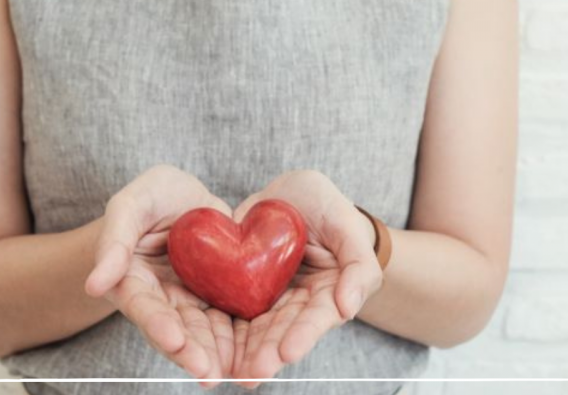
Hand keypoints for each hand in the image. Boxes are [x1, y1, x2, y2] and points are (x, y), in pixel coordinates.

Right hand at [84, 164, 234, 388]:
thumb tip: (94, 283)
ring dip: (216, 354)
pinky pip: (228, 320)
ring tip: (233, 373)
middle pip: (174, 329)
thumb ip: (114, 239)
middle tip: (208, 372)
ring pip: (203, 332)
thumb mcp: (132, 204)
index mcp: (131, 280)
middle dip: (191, 352)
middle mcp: (160, 298)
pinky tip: (253, 355)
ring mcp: (189, 301)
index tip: (173, 340)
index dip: (156, 324)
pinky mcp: (216, 298)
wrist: (187, 197)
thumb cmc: (152, 196)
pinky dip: (239, 339)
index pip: (142, 306)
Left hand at [228, 170, 383, 386]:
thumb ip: (358, 265)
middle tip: (251, 374)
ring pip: (254, 328)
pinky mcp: (242, 287)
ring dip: (242, 351)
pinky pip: (229, 309)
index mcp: (326, 294)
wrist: (293, 194)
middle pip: (281, 331)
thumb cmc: (329, 209)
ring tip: (229, 371)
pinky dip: (220, 329)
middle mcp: (296, 303)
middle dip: (266, 353)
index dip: (303, 335)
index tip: (287, 352)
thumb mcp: (347, 226)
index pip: (315, 318)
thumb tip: (349, 308)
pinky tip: (208, 347)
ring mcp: (268, 297)